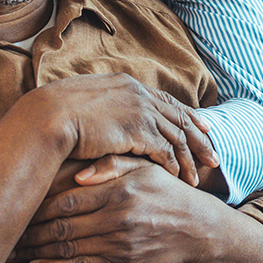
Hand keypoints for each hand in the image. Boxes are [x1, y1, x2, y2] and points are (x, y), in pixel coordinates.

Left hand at [11, 157, 216, 262]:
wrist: (198, 226)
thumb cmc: (165, 190)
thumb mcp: (144, 167)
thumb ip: (112, 164)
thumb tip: (79, 172)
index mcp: (117, 190)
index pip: (67, 199)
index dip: (37, 204)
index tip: (16, 204)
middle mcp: (116, 217)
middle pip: (61, 225)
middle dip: (29, 231)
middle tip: (5, 231)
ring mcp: (119, 242)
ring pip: (68, 247)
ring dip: (35, 252)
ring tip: (11, 251)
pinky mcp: (122, 262)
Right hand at [39, 73, 217, 186]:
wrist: (48, 116)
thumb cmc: (56, 113)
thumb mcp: (85, 100)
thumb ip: (104, 105)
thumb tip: (104, 114)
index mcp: (128, 84)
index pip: (166, 100)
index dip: (187, 114)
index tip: (203, 126)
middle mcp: (139, 94)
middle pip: (180, 118)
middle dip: (199, 139)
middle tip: (214, 156)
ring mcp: (140, 111)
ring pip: (176, 136)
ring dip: (189, 158)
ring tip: (199, 177)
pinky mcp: (137, 131)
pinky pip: (164, 150)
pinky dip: (174, 165)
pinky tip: (178, 178)